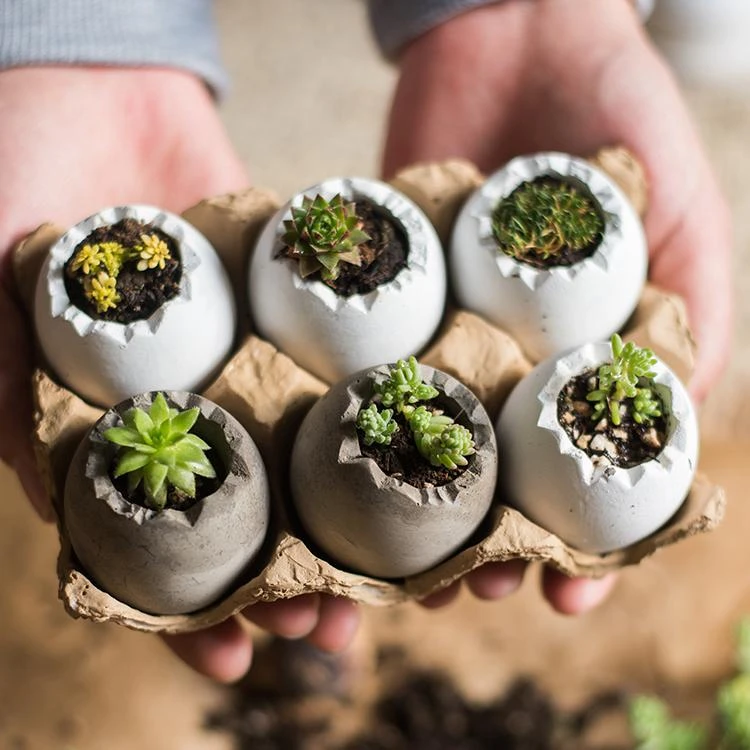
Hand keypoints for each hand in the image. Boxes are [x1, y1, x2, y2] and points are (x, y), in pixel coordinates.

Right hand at [0, 66, 357, 681]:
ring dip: (341, 518)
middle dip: (284, 576)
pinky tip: (409, 458)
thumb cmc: (14, 168)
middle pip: (241, 513)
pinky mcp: (291, 310)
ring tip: (391, 576)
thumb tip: (44, 498)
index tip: (234, 661)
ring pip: (300, 456)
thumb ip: (7, 387)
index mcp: (105, 422)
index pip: (155, 545)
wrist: (93, 76)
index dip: (188, 611)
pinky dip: (370, 417)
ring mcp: (240, 359)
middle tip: (330, 630)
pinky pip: (339, 372)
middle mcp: (180, 401)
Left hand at [383, 0, 730, 612]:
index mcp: (584, 358)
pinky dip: (352, 425)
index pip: (588, 477)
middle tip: (472, 591)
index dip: (587, 545)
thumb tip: (679, 422)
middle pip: (499, 477)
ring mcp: (441, 335)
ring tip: (401, 569)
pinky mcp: (377, 300)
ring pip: (425, 443)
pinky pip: (360, 371)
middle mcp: (510, 359)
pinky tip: (341, 475)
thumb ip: (689, 316)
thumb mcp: (677, 215)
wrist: (513, 29)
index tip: (568, 597)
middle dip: (489, 543)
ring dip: (414, 510)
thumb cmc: (615, 118)